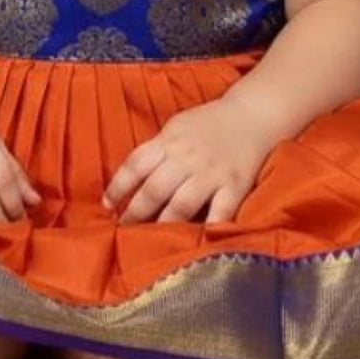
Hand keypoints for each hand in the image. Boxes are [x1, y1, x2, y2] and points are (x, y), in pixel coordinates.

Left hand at [100, 100, 273, 224]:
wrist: (252, 115)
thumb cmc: (208, 124)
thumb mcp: (176, 127)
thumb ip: (157, 150)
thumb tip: (132, 178)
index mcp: (169, 141)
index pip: (136, 165)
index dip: (118, 187)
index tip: (107, 206)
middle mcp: (187, 158)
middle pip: (154, 189)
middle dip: (135, 213)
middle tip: (124, 230)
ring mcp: (212, 173)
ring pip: (181, 205)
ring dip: (162, 225)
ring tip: (151, 241)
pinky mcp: (235, 187)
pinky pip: (219, 213)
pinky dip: (207, 230)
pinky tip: (194, 242)